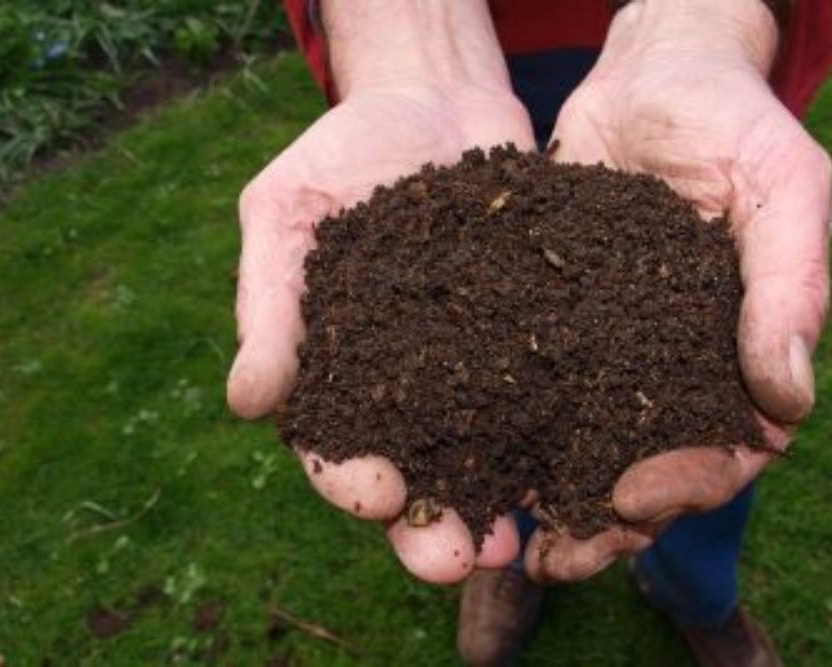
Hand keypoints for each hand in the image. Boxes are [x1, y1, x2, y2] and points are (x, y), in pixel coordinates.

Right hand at [227, 2, 533, 583]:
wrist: (432, 97)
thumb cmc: (342, 153)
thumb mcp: (286, 212)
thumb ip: (270, 304)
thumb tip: (247, 402)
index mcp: (338, 372)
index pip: (335, 446)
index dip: (351, 480)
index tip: (376, 494)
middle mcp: (409, 386)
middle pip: (418, 474)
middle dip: (432, 526)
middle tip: (457, 558)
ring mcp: (477, 367)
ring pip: (487, 455)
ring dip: (501, 504)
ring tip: (520, 541)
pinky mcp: (535, 339)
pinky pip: (550, 396)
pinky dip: (564, 436)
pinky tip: (584, 466)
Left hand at [525, 0, 831, 580]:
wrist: (650, 74)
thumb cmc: (732, 120)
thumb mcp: (782, 186)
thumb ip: (791, 287)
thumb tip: (789, 403)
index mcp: (739, 353)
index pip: (728, 448)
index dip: (687, 484)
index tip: (633, 499)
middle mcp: (671, 366)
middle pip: (647, 469)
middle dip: (605, 521)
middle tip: (555, 558)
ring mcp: (609, 350)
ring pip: (582, 445)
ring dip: (547, 497)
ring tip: (503, 537)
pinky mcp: (549, 323)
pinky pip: (527, 387)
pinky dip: (500, 429)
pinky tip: (463, 458)